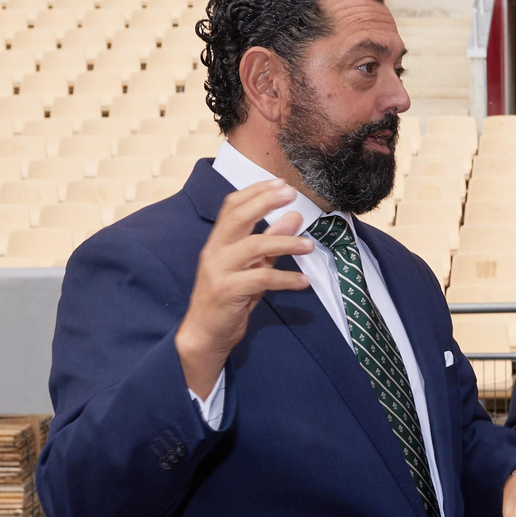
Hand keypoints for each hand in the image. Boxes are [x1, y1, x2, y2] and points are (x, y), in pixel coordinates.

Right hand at [176, 179, 311, 397]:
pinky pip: (261, 279)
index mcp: (218, 241)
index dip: (256, 191)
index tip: (281, 184)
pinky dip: (286, 279)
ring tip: (309, 245)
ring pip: (253, 246)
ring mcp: (219, 270)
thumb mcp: (253, 267)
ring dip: (285, 243)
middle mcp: (215, 251)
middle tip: (292, 194)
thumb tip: (293, 216)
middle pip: (238, 217)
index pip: (232, 206)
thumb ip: (271, 243)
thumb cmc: (230, 297)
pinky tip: (304, 282)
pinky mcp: (227, 291)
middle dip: (265, 201)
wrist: (206, 333)